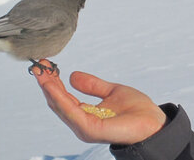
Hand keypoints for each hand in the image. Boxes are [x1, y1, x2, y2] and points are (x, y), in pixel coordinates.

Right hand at [33, 60, 166, 144]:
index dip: (54, 82)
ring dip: (49, 89)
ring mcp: (85, 127)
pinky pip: (71, 112)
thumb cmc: (137, 111)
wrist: (154, 122)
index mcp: (86, 115)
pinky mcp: (90, 129)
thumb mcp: (111, 91)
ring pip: (61, 106)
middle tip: (39, 65)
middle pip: (58, 102)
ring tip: (42, 72)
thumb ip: (92, 85)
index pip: (64, 98)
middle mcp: (82, 123)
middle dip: (47, 83)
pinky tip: (53, 85)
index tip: (46, 65)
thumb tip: (73, 75)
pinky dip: (60, 98)